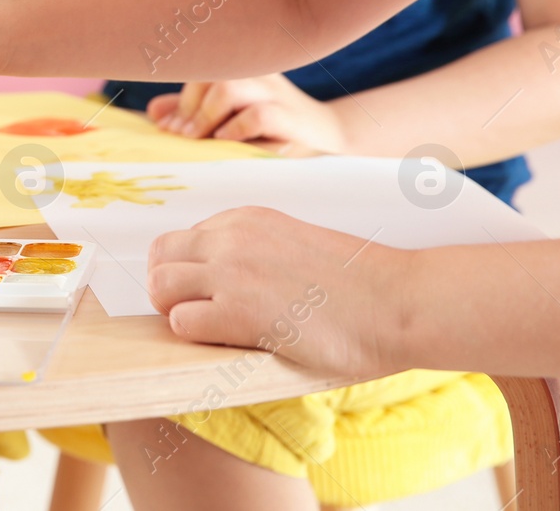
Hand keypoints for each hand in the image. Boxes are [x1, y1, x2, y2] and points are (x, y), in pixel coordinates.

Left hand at [146, 73, 347, 155]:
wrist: (327, 137)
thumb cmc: (272, 125)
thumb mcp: (228, 116)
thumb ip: (193, 111)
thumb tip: (154, 113)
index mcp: (244, 65)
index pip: (202, 66)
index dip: (180, 96)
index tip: (167, 127)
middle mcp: (259, 72)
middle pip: (211, 73)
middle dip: (189, 107)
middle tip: (179, 135)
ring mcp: (276, 93)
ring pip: (230, 88)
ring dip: (206, 117)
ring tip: (197, 139)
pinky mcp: (291, 119)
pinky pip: (257, 115)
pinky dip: (234, 130)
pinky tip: (225, 142)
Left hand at [147, 206, 408, 375]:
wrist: (399, 300)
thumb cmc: (360, 283)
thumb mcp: (295, 244)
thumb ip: (255, 253)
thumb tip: (223, 282)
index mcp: (245, 218)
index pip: (183, 240)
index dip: (191, 273)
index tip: (215, 294)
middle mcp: (231, 237)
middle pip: (160, 258)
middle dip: (171, 289)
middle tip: (202, 314)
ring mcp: (231, 271)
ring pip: (160, 287)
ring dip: (178, 312)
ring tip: (215, 329)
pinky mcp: (239, 310)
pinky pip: (181, 322)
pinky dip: (196, 337)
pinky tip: (231, 342)